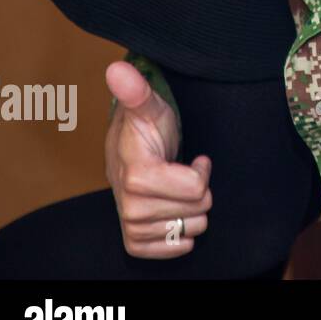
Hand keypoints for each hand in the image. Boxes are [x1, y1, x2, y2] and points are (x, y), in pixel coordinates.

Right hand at [104, 61, 211, 258]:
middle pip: (199, 209)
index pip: (197, 187)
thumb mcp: (150, 107)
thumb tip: (118, 69)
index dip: (202, 171)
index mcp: (137, 174)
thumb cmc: (148, 129)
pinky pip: (172, 250)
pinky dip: (181, 236)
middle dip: (199, 190)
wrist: (130, 154)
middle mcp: (130, 204)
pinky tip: (175, 214)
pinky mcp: (135, 241)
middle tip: (183, 174)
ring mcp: (132, 224)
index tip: (194, 158)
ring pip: (192, 228)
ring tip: (178, 190)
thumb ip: (137, 91)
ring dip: (192, 210)